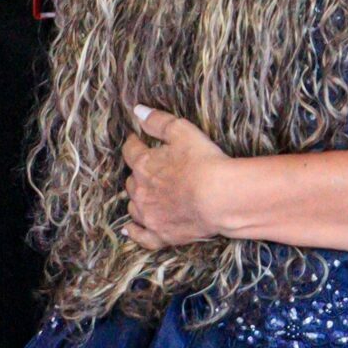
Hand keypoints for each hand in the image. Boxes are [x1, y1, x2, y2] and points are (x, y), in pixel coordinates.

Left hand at [121, 106, 231, 249]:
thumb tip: (137, 110)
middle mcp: (141, 191)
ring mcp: (150, 215)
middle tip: (148, 168)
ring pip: (134, 206)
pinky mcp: (162, 235)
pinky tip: (128, 229)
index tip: (136, 140)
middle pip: (132, 180)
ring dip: (137, 199)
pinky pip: (141, 236)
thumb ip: (158, 121)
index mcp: (144, 164)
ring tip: (143, 194)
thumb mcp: (182, 130)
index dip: (134, 143)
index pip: (131, 150)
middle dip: (138, 173)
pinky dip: (133, 232)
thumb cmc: (203, 161)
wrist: (219, 198)